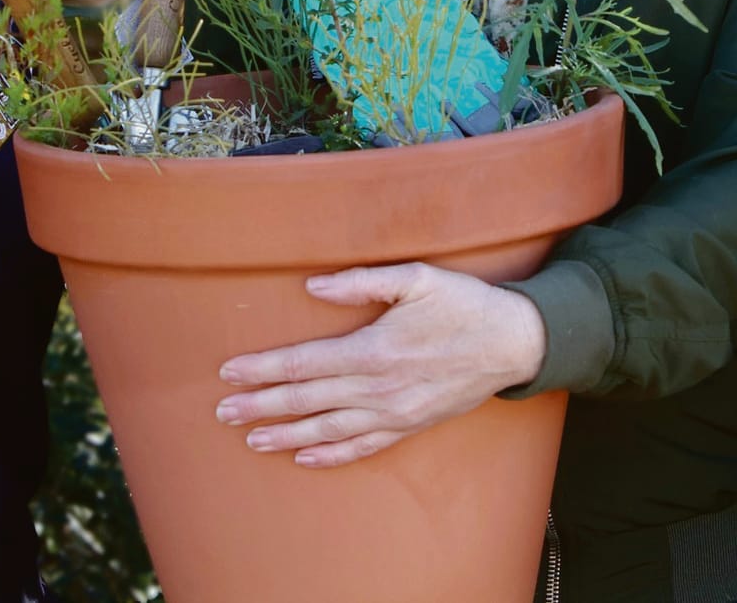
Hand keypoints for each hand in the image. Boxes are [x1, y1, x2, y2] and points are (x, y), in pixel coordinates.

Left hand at [215, 262, 546, 467]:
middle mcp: (378, 388)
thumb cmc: (464, 304)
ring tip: (251, 439)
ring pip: (328, 430)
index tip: (230, 372)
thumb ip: (361, 282)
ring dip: (286, 436)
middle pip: (307, 400)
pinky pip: (363, 448)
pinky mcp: (409, 426)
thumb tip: (312, 286)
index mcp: (374, 349)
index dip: (263, 369)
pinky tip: (305, 459)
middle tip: (222, 412)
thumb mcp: (417, 277)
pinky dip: (331, 457)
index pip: (304, 362)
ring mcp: (394, 413)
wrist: (513, 343)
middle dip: (261, 406)